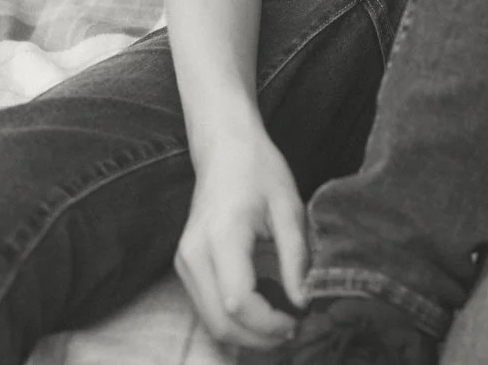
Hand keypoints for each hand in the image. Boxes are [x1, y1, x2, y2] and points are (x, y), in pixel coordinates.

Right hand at [175, 123, 307, 349]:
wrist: (225, 148)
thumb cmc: (259, 171)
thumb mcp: (288, 207)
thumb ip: (296, 257)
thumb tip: (303, 303)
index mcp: (221, 236)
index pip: (238, 302)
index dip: (268, 323)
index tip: (297, 321)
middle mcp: (194, 254)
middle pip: (219, 322)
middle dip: (257, 339)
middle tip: (291, 330)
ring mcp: (185, 262)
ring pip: (210, 321)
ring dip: (244, 334)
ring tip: (279, 321)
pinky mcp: (185, 265)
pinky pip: (206, 307)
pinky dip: (232, 319)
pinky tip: (260, 309)